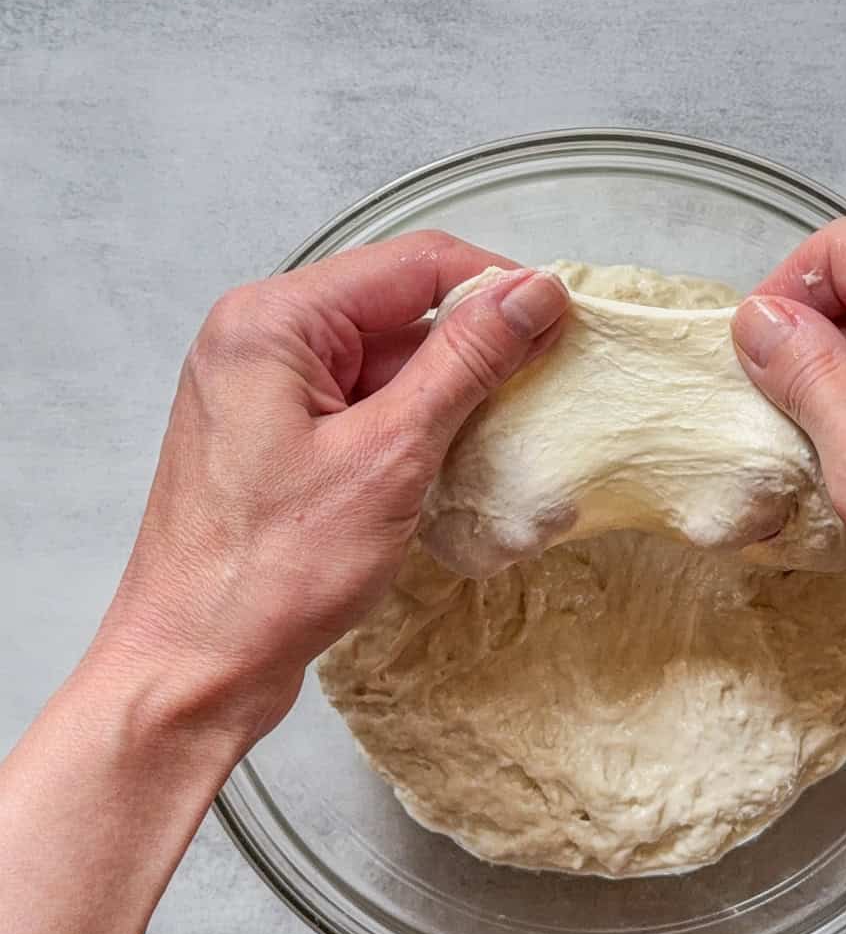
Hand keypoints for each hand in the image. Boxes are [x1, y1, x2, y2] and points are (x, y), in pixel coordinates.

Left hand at [90, 232, 567, 752]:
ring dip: (447, 400)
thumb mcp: (390, 457)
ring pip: (388, 364)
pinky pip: (365, 407)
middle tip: (538, 396)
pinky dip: (414, 433)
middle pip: (400, 310)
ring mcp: (265, 391)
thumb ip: (464, 362)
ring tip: (493, 449)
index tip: (563, 326)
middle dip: (473, 351)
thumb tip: (530, 293)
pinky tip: (447, 475)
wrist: (194, 669)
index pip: (414, 264)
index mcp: (273, 322)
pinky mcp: (278, 438)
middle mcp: (262, 340)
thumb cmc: (269, 575)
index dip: (497, 287)